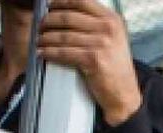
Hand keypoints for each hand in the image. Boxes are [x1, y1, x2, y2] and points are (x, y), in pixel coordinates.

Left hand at [38, 0, 142, 124]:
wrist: (124, 93)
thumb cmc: (115, 67)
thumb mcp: (113, 38)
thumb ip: (96, 24)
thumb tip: (67, 13)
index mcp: (112, 19)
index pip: (81, 1)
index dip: (61, 2)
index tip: (49, 5)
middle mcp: (108, 28)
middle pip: (69, 17)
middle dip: (49, 20)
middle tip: (40, 25)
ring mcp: (101, 44)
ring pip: (63, 35)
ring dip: (46, 38)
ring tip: (39, 40)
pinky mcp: (93, 59)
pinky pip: (64, 52)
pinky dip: (50, 52)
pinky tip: (42, 52)